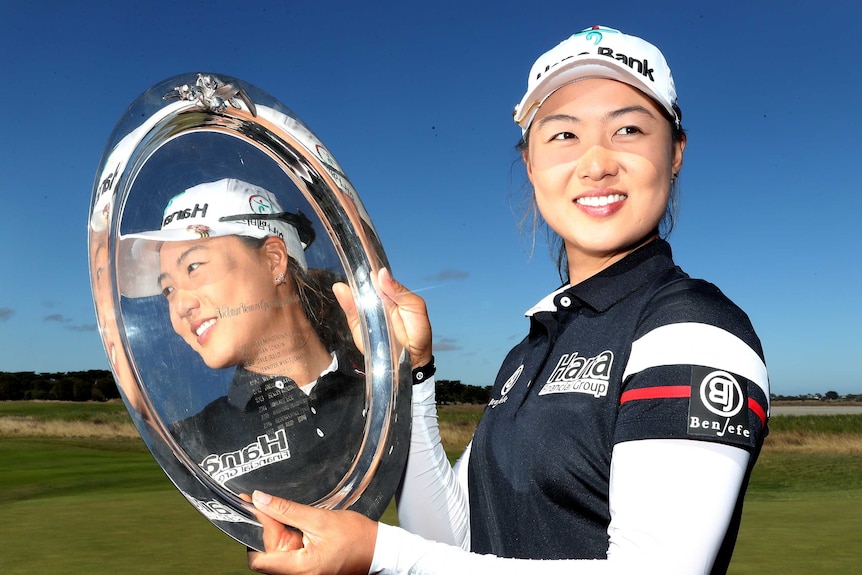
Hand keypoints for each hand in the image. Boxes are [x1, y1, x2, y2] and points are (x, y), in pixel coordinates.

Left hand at [247, 491, 377, 574]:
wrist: (378, 549)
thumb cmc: (356, 537)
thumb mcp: (319, 519)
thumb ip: (286, 510)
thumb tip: (260, 501)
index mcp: (300, 569)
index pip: (259, 559)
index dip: (253, 532)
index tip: (252, 508)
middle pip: (267, 553)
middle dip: (269, 529)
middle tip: (270, 504)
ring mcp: (302, 574)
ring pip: (277, 553)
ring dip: (280, 532)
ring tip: (291, 515)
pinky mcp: (307, 569)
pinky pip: (289, 553)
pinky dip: (289, 537)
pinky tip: (298, 525)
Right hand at [333, 268, 432, 368]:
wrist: (411, 360)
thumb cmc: (417, 331)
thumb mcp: (415, 307)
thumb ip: (399, 291)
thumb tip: (381, 273)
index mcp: (391, 293)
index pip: (378, 277)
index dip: (371, 268)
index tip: (365, 258)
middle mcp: (376, 300)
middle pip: (363, 284)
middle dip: (358, 276)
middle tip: (355, 270)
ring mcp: (365, 312)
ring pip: (354, 296)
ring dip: (350, 288)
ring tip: (347, 281)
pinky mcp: (357, 325)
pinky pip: (350, 312)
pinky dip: (345, 302)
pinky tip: (343, 291)